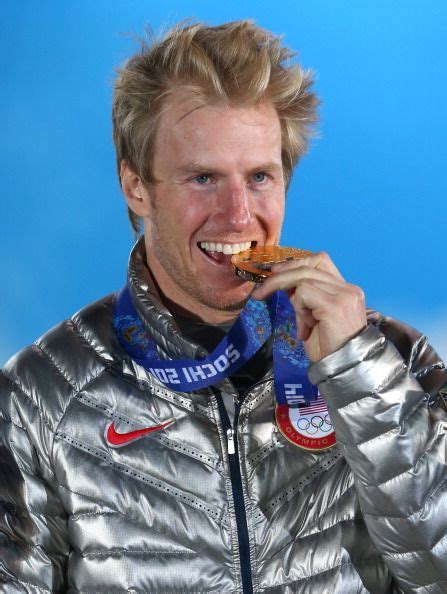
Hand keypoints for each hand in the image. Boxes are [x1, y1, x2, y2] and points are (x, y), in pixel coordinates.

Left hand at [251, 252, 366, 361]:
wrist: (343, 370)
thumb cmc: (328, 348)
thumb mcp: (312, 316)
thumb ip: (304, 297)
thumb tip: (284, 284)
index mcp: (345, 289)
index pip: (320, 261)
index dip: (295, 262)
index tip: (275, 272)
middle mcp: (348, 288)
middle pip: (309, 265)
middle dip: (280, 275)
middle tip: (261, 291)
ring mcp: (344, 295)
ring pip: (303, 278)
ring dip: (293, 300)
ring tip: (302, 324)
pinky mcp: (335, 305)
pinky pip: (304, 293)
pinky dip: (299, 308)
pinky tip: (307, 328)